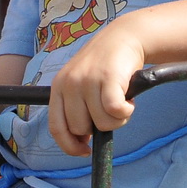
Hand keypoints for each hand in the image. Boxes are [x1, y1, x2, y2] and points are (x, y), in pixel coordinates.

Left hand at [45, 19, 145, 156]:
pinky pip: (116, 112)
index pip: (56, 127)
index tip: (84, 151)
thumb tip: (82, 140)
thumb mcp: (81, 83)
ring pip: (101, 123)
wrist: (124, 37)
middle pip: (81, 128)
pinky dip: (126, 112)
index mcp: (59, 87)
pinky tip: (129, 101)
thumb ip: (77, 108)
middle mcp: (69, 83)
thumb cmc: (104, 65)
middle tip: (109, 111)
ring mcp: (88, 80)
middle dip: (99, 127)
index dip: (69, 146)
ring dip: (117, 119)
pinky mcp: (108, 78)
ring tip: (121, 101)